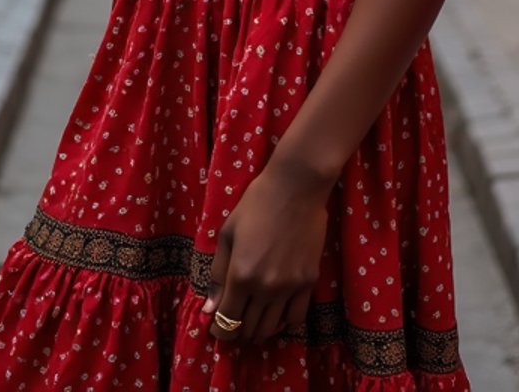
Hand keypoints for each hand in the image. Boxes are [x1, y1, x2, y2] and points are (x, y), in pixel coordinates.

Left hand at [202, 160, 330, 345]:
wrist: (296, 186)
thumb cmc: (256, 204)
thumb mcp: (227, 234)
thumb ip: (217, 274)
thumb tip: (210, 310)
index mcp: (240, 275)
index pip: (227, 321)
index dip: (220, 331)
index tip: (217, 328)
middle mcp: (265, 287)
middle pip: (249, 329)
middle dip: (237, 331)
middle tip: (235, 321)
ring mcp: (289, 287)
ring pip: (272, 328)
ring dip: (259, 330)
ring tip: (254, 319)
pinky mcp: (309, 282)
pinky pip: (297, 318)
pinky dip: (284, 323)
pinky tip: (277, 314)